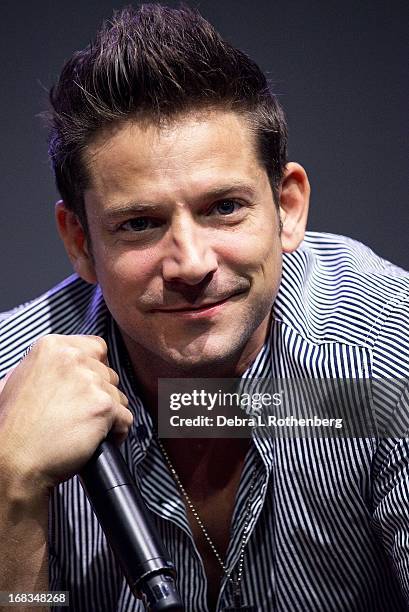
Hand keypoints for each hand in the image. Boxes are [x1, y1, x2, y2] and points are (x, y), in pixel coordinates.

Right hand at [0, 334, 132, 496]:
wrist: (14, 460)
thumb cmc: (12, 427)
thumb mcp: (17, 379)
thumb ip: (45, 366)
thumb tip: (60, 367)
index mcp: (52, 347)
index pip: (96, 347)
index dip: (95, 368)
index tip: (89, 382)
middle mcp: (72, 359)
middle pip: (108, 373)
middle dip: (100, 392)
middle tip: (82, 411)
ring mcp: (90, 382)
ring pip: (118, 395)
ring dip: (108, 412)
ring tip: (86, 427)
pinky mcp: (104, 406)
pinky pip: (125, 418)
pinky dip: (117, 432)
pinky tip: (98, 439)